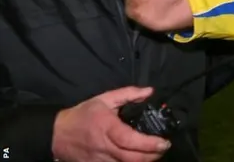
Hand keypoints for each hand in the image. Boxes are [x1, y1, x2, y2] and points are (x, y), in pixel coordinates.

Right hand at [52, 87, 170, 161]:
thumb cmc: (83, 115)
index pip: (130, 139)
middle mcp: (104, 147)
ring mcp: (100, 161)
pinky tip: (139, 160)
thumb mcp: (104, 99)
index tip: (164, 142)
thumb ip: (128, 94)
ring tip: (155, 154)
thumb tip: (149, 91)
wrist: (57, 134)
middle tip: (164, 148)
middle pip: (132, 158)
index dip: (149, 144)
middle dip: (152, 156)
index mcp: (107, 127)